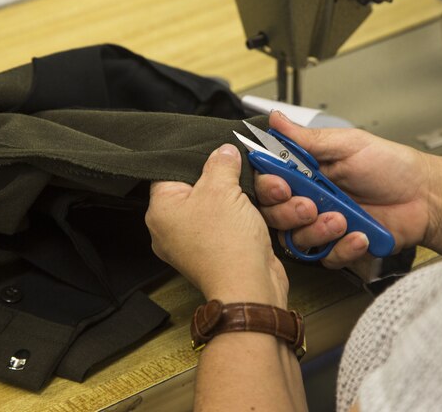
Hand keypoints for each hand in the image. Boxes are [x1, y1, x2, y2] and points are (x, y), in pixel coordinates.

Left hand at [146, 144, 288, 307]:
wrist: (251, 289)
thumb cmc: (225, 245)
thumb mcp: (221, 189)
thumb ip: (221, 163)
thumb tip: (223, 151)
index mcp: (162, 211)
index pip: (173, 173)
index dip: (199, 160)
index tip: (220, 152)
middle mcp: (177, 228)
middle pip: (209, 187)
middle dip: (240, 180)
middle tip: (255, 172)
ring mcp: (202, 240)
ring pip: (232, 205)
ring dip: (259, 197)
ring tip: (277, 192)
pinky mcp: (227, 250)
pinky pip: (243, 222)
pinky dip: (261, 215)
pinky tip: (279, 205)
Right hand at [257, 112, 432, 268]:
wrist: (424, 196)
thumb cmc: (389, 165)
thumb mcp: (346, 144)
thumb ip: (306, 139)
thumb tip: (275, 119)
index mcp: (305, 173)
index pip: (268, 183)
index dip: (268, 187)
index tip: (281, 185)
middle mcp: (308, 199)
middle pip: (274, 215)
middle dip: (288, 212)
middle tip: (310, 206)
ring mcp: (322, 226)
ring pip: (296, 240)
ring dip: (317, 231)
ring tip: (342, 219)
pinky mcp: (340, 247)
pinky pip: (326, 258)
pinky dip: (342, 248)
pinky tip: (359, 234)